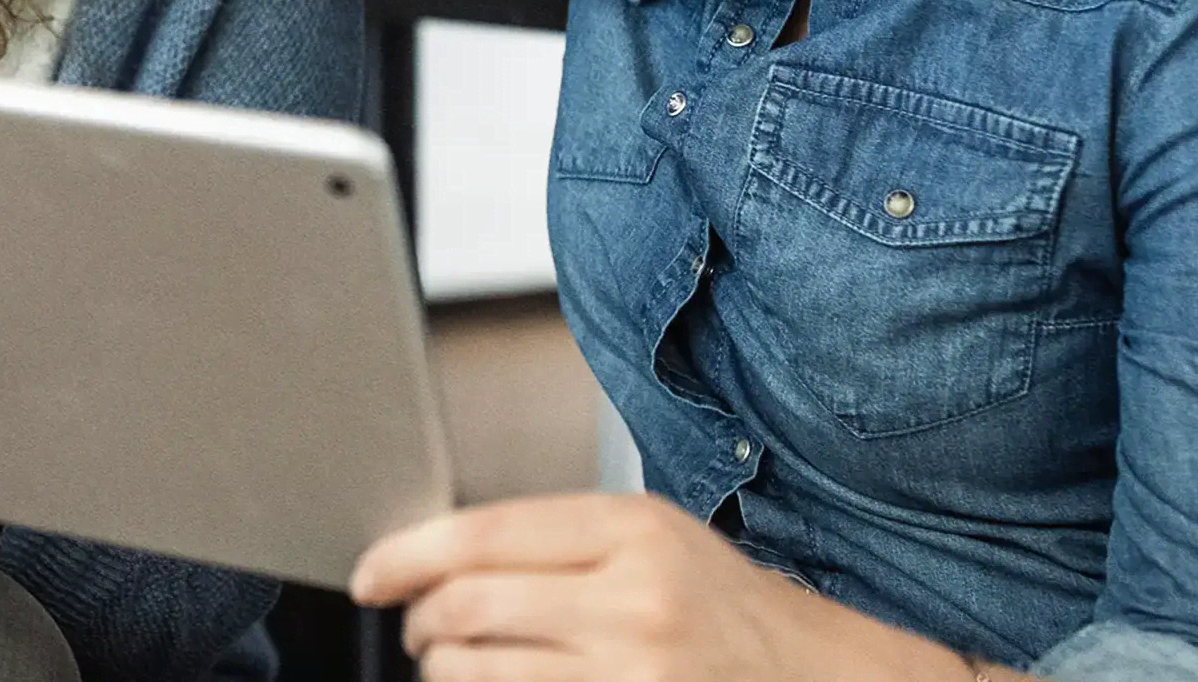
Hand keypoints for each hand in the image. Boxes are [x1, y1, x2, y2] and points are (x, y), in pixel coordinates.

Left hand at [353, 494, 992, 681]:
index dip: (403, 556)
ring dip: (445, 673)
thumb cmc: (737, 617)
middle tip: (417, 631)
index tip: (369, 576)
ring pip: (474, 673)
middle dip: (420, 626)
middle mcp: (632, 600)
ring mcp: (632, 671)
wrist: (828, 681)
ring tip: (455, 667)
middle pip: (466, 608)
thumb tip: (445, 556)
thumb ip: (563, 544)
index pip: (479, 534)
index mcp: (634, 531)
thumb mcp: (659, 544)